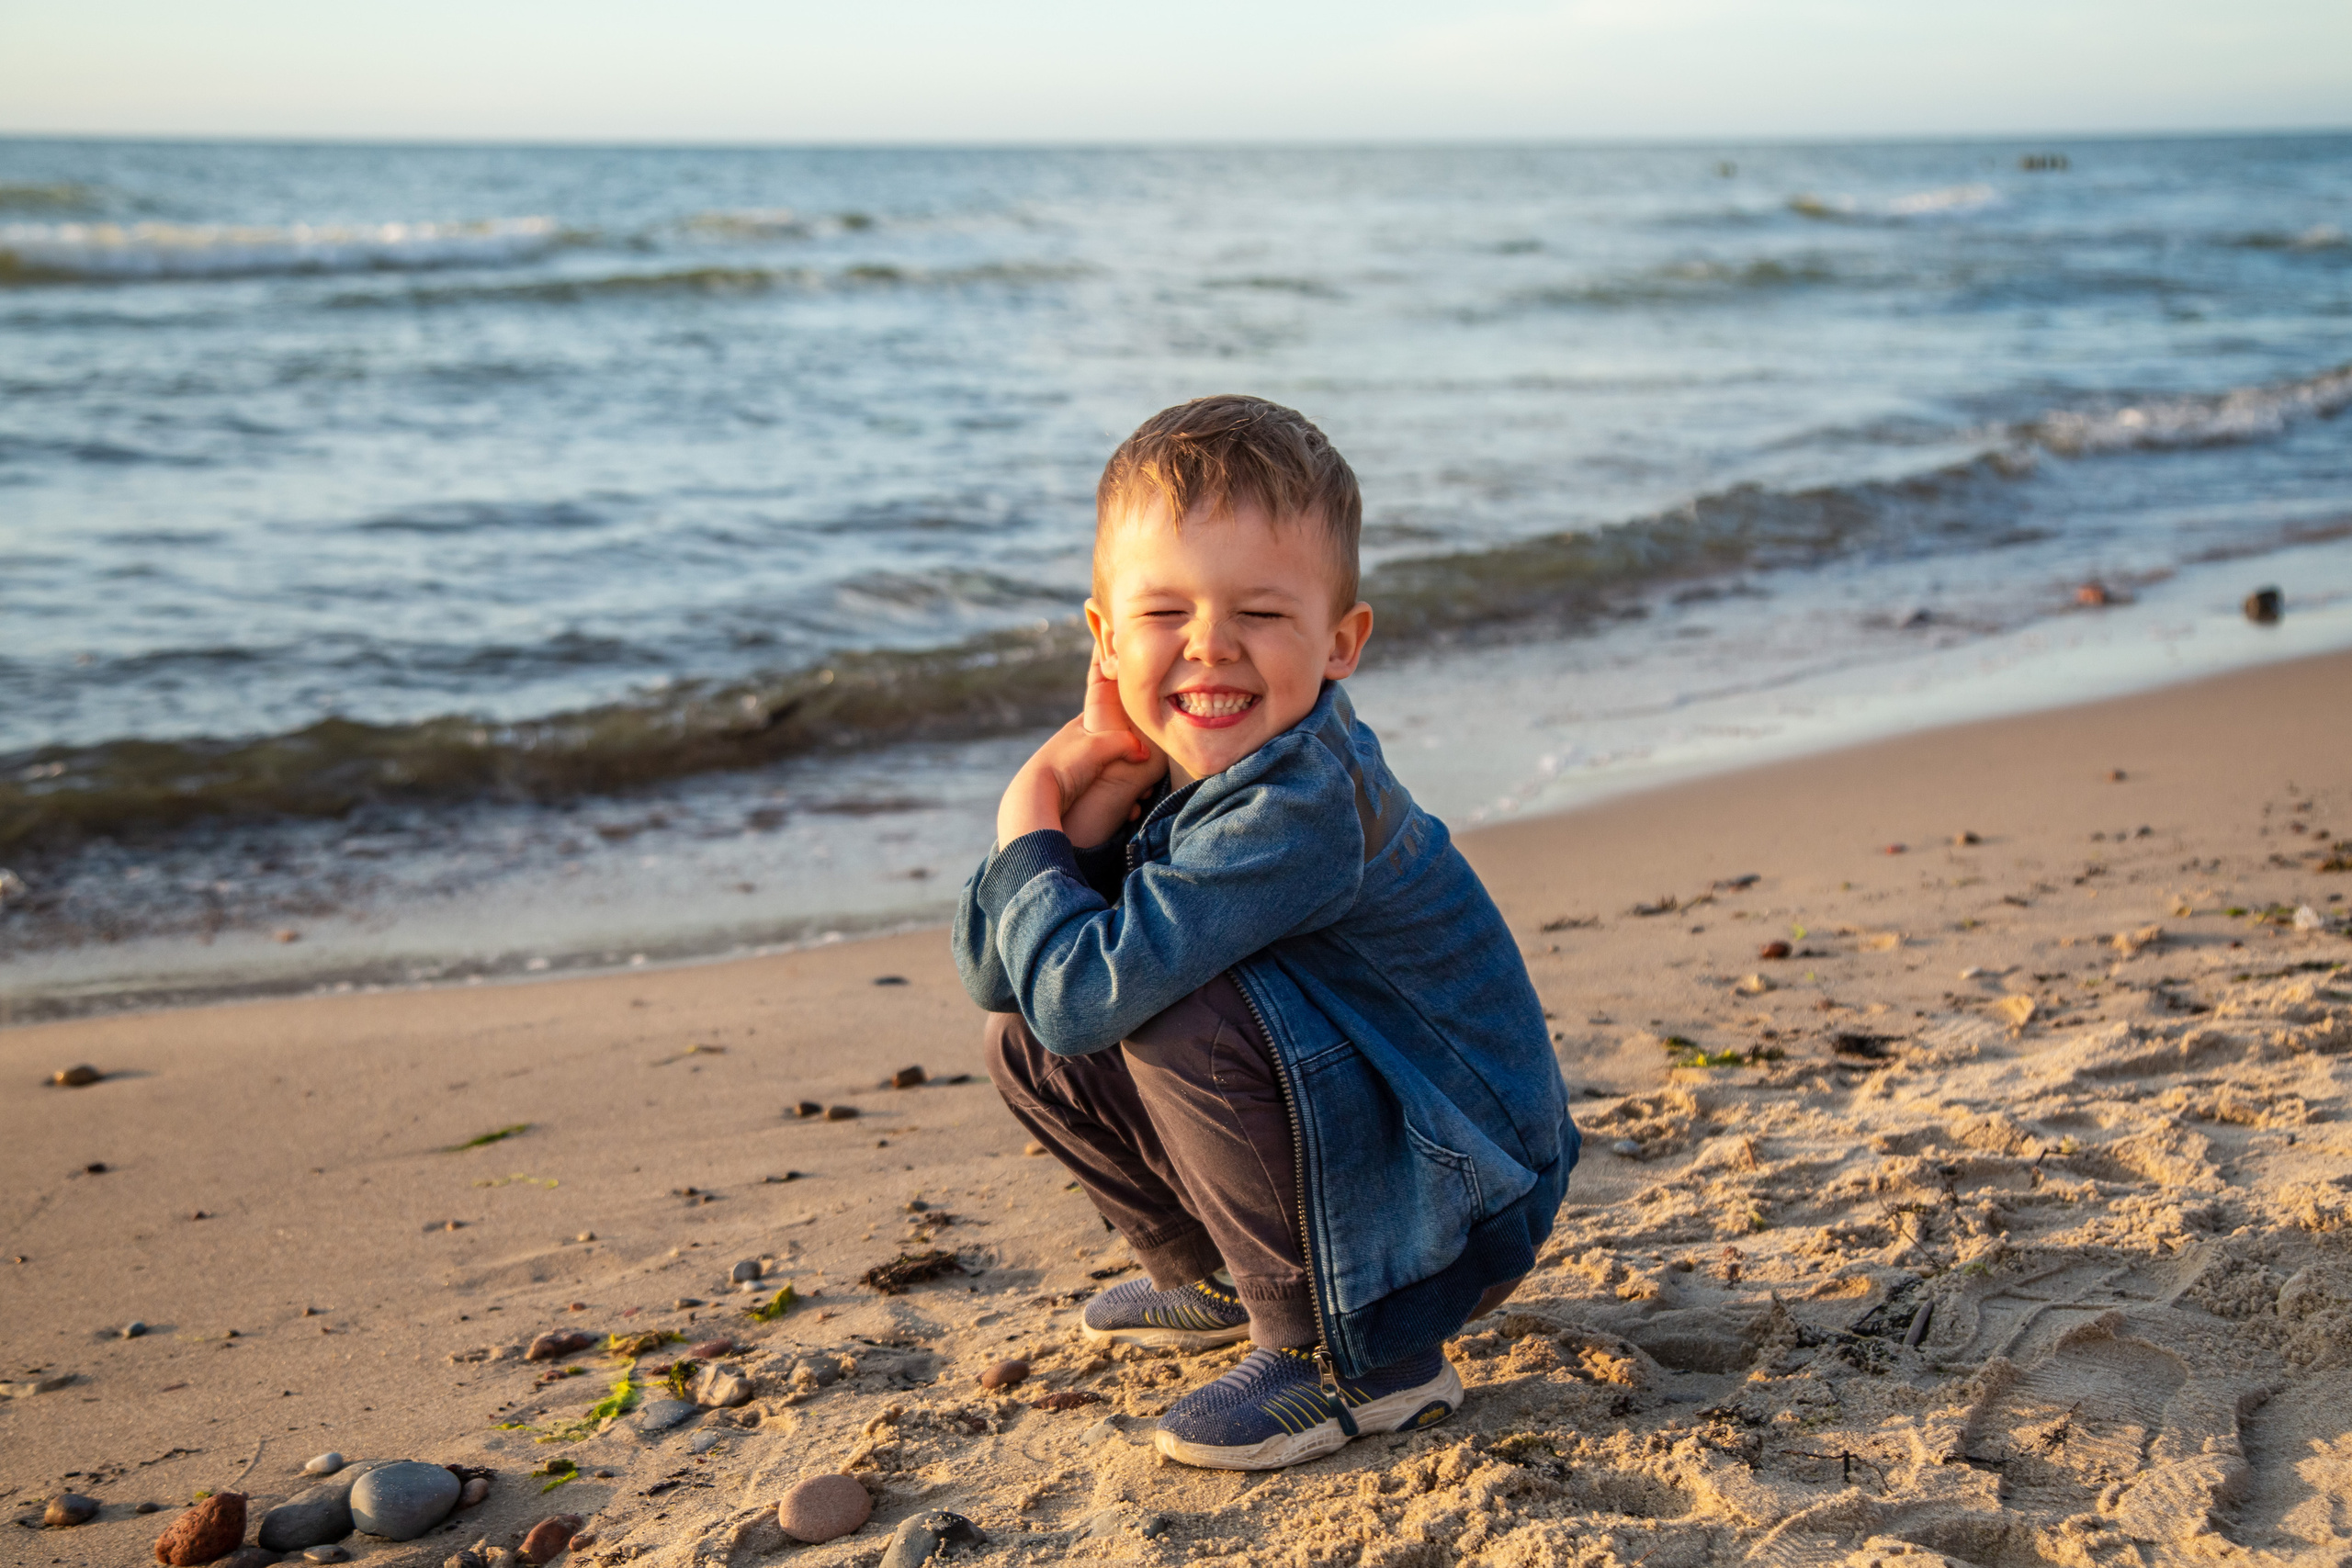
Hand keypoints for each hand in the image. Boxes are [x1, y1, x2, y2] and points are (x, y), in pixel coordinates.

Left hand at [996, 657, 1166, 848]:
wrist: (1036, 797)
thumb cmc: (1065, 764)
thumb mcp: (1099, 745)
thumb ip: (1127, 742)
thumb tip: (1145, 753)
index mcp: (1082, 725)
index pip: (1113, 714)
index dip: (1132, 724)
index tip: (1147, 739)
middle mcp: (1081, 745)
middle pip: (1119, 749)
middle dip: (1136, 765)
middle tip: (1149, 779)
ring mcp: (1080, 768)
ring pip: (1117, 775)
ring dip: (1132, 789)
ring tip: (1141, 799)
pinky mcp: (1079, 791)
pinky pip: (1109, 795)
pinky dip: (1123, 803)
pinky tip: (1129, 812)